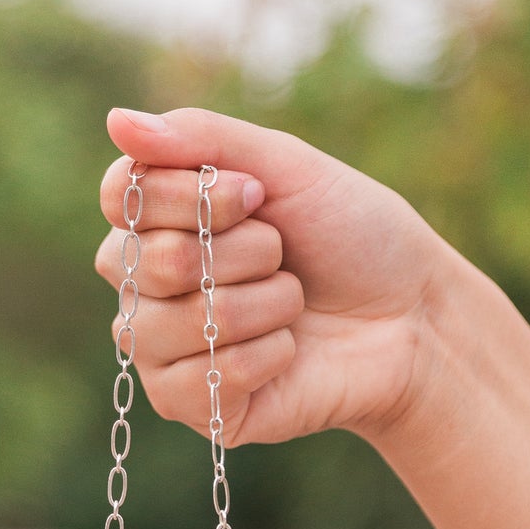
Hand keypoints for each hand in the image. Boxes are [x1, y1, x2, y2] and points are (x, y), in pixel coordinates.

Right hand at [94, 106, 454, 448]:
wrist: (414, 313)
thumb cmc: (350, 236)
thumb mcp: (285, 166)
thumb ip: (201, 139)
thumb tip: (115, 120)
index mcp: (156, 221)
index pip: (121, 197)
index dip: (188, 195)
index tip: (254, 194)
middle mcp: (146, 286)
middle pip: (150, 262)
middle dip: (244, 251)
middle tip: (284, 254)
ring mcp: (165, 351)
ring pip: (179, 324)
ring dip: (264, 304)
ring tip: (293, 302)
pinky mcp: (196, 408)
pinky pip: (210, 378)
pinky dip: (270, 355)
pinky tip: (291, 351)